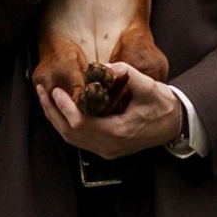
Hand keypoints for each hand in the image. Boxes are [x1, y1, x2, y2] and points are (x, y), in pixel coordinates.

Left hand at [38, 66, 187, 161]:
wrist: (175, 125)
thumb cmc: (163, 107)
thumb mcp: (149, 87)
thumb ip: (126, 74)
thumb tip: (104, 66)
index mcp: (118, 132)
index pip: (81, 124)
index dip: (64, 108)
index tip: (56, 91)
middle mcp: (109, 146)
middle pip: (70, 133)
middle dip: (53, 112)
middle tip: (41, 91)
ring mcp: (107, 150)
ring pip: (72, 139)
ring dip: (56, 119)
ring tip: (45, 99)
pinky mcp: (107, 148)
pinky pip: (79, 140)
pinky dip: (66, 125)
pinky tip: (60, 111)